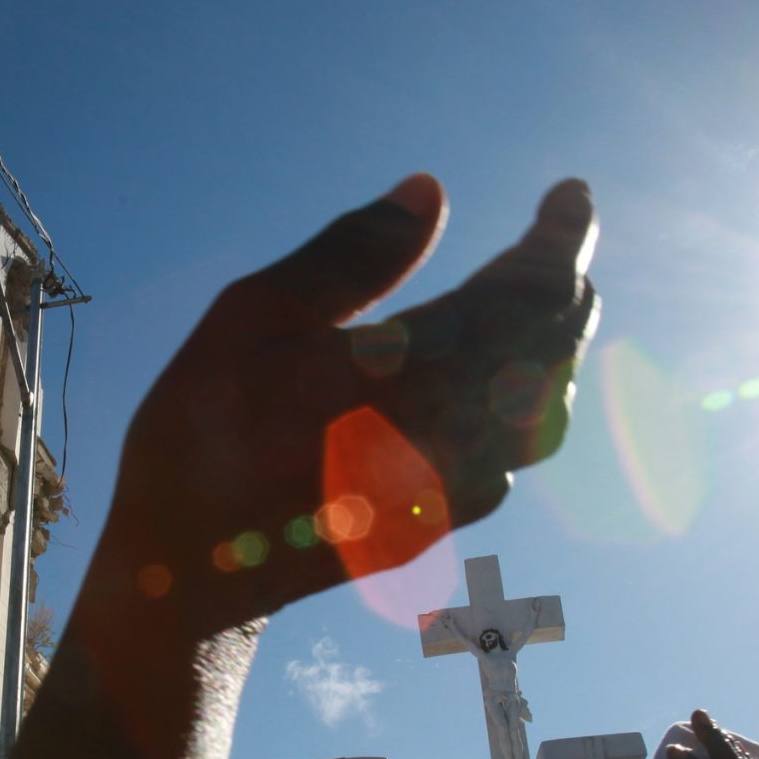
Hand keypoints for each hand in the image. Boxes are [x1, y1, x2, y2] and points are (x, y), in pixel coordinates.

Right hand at [87, 177, 597, 638]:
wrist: (189, 568)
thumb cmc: (204, 430)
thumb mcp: (255, 316)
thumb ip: (353, 252)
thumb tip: (430, 190)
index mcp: (410, 371)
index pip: (529, 293)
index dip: (560, 238)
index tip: (569, 195)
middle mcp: (452, 435)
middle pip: (554, 348)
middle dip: (564, 283)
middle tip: (557, 234)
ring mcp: (455, 489)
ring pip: (548, 408)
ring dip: (555, 344)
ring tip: (539, 294)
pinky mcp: (445, 523)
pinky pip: (518, 454)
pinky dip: (528, 402)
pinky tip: (501, 378)